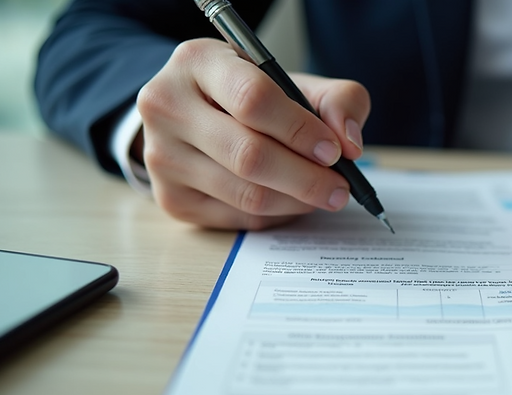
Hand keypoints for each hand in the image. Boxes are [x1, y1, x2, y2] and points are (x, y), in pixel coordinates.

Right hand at [135, 38, 369, 228]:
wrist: (195, 115)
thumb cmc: (251, 96)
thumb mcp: (295, 81)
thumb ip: (337, 99)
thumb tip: (350, 143)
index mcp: (197, 61)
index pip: (253, 99)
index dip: (301, 130)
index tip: (334, 151)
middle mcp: (167, 106)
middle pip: (249, 155)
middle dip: (307, 177)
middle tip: (340, 188)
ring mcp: (162, 156)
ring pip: (246, 193)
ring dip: (297, 201)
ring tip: (324, 194)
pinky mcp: (172, 198)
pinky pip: (239, 217)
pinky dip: (277, 214)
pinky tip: (292, 201)